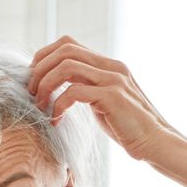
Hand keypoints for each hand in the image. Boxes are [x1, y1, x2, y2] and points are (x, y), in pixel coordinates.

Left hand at [28, 35, 177, 160]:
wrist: (155, 142)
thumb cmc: (127, 128)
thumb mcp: (103, 101)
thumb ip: (87, 87)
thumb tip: (59, 85)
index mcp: (108, 64)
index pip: (68, 44)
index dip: (44, 57)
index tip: (33, 80)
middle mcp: (111, 66)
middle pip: (64, 49)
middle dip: (40, 69)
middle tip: (31, 92)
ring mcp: (113, 79)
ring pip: (66, 66)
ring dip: (45, 86)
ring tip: (40, 106)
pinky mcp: (112, 97)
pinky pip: (74, 91)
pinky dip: (58, 105)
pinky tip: (56, 120)